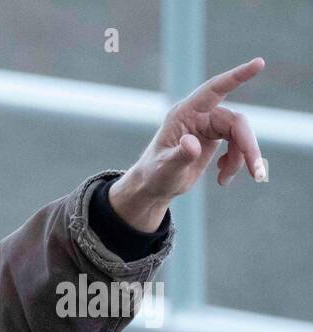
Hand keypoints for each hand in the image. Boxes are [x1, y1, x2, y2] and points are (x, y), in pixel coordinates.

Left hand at [110, 57, 265, 231]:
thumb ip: (179, 155)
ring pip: (240, 135)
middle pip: (236, 122)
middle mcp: (199, 115)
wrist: (153, 186)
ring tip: (224, 181)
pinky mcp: (215, 136)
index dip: (237, 77)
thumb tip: (192, 143)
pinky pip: (237, 145)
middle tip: (257, 172)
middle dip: (248, 147)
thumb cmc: (154, 175)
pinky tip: (222, 178)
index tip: (258, 63)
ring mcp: (208, 125)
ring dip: (241, 159)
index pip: (214, 89)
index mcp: (184, 113)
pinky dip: (235, 162)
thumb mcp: (165, 168)